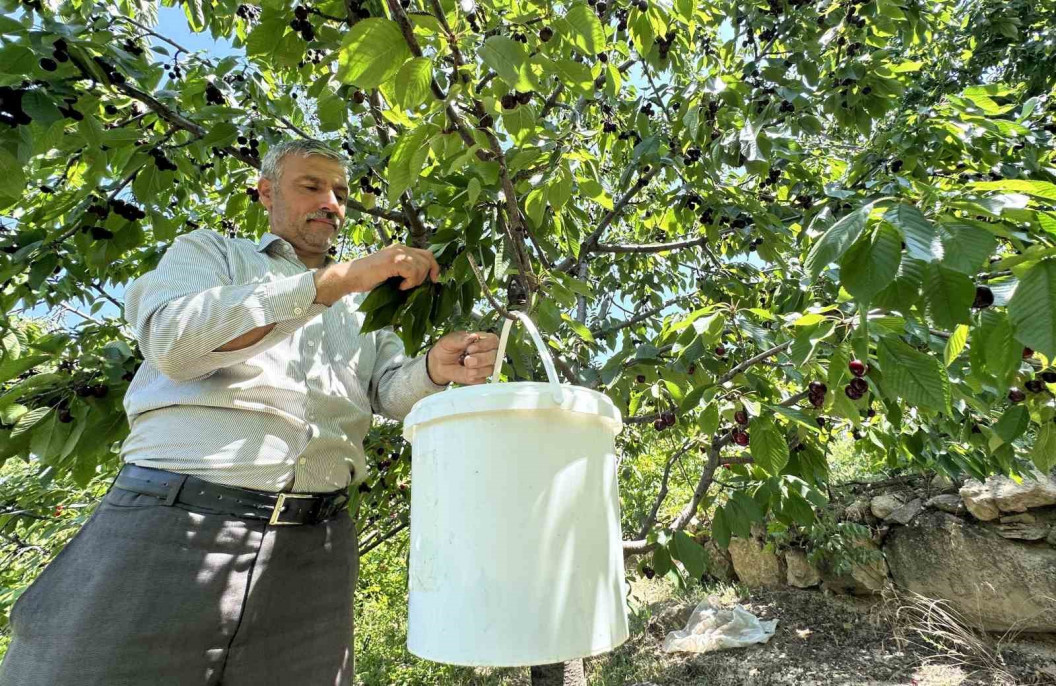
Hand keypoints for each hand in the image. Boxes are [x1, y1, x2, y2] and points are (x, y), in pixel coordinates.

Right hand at [314, 243, 440, 305]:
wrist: (350, 276)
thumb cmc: (368, 277)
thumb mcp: (392, 271)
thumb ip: (406, 269)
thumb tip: (425, 278)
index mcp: (401, 249)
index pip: (427, 254)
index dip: (434, 267)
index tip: (434, 280)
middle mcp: (400, 248)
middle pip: (427, 258)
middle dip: (426, 275)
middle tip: (413, 285)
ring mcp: (396, 254)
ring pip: (421, 266)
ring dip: (416, 280)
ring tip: (403, 286)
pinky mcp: (392, 262)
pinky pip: (412, 272)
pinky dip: (409, 282)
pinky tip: (399, 286)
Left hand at [426, 331, 500, 385]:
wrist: (439, 364)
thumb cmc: (446, 349)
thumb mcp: (449, 341)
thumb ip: (461, 339)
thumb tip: (473, 336)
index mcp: (483, 340)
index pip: (493, 341)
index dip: (484, 345)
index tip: (470, 348)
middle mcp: (488, 353)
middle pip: (494, 356)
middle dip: (480, 359)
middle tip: (467, 360)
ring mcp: (486, 367)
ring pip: (489, 370)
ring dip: (475, 370)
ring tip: (464, 365)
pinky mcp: (481, 378)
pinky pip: (481, 380)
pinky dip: (472, 378)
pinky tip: (464, 373)